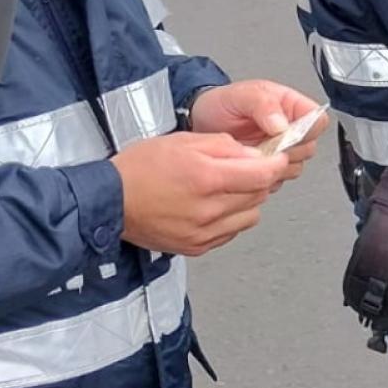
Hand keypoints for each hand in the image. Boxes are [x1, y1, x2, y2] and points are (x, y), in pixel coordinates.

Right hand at [114, 133, 289, 255]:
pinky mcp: (196, 246)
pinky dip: (232, 218)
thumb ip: (226, 147)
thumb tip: (254, 156)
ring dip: (248, 201)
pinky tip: (215, 206)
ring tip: (227, 188)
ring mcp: (203, 233)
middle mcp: (208, 210)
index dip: (276, 164)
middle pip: (259, 195)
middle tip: (248, 169)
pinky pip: (231, 232)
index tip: (278, 158)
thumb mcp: (185, 141)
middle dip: (260, 180)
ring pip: (250, 216)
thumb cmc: (141, 168)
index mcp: (207, 178)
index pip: (263, 175)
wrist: (109, 201)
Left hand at [190, 80, 330, 184]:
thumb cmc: (222, 104)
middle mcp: (292, 130)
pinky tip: (248, 164)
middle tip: (263, 144)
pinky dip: (263, 177)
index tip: (283, 133)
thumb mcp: (242, 95)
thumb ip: (263, 104)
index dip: (306, 130)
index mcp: (293, 106)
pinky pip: (277, 179)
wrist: (201, 121)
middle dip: (285, 150)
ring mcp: (281, 151)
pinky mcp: (269, 169)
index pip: (318, 121)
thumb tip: (282, 124)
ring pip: (295, 167)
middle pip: (309, 148)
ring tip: (251, 153)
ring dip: (274, 165)